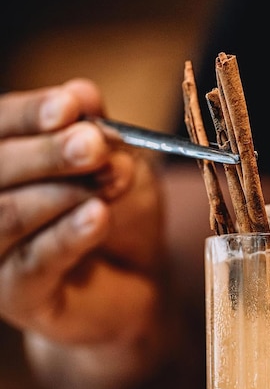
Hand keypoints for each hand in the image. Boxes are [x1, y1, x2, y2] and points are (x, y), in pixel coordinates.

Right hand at [0, 79, 178, 388]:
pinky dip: (67, 235)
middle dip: (49, 153)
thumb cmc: (122, 214)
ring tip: (111, 178)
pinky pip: (35, 261)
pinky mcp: (15, 295)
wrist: (137, 281)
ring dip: (62, 192)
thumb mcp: (119, 166)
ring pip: (7, 215)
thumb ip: (99, 134)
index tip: (73, 104)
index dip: (31, 114)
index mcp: (3, 163)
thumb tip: (82, 93)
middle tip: (95, 144)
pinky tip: (97, 216)